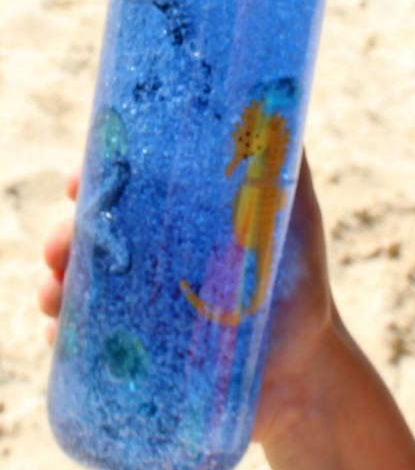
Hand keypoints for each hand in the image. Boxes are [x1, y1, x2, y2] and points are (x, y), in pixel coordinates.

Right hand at [39, 154, 414, 469]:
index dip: (92, 184)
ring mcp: (140, 310)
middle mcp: (151, 262)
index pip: (120, 194)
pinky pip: (85, 347)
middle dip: (64, 239)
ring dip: (54, 288)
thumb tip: (281, 102)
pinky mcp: (138, 359)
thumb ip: (287, 163)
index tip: (79, 183)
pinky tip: (61, 337)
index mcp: (176, 223)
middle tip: (61, 250)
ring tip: (54, 297)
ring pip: (76, 291)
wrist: (306, 367)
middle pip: (88, 241)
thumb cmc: (300, 282)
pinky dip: (66, 340)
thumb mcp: (295, 215)